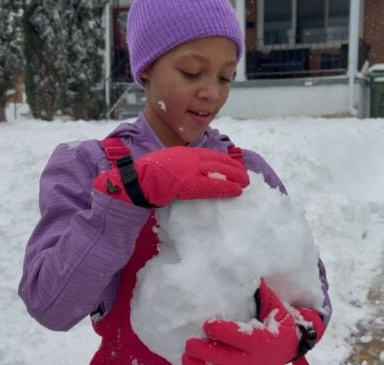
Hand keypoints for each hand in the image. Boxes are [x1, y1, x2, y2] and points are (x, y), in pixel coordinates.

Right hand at [93, 147, 249, 205]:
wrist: (137, 180)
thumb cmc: (150, 175)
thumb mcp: (169, 163)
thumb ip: (182, 165)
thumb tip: (193, 173)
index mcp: (185, 153)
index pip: (211, 155)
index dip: (225, 161)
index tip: (235, 166)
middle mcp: (190, 158)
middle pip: (218, 162)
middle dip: (234, 169)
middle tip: (246, 176)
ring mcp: (190, 170)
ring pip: (218, 172)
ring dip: (234, 178)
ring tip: (245, 183)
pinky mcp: (188, 183)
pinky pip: (211, 186)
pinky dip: (225, 188)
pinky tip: (236, 191)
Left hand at [182, 279, 323, 364]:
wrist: (291, 345)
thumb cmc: (280, 321)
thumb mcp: (274, 304)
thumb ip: (262, 290)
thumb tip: (251, 271)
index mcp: (262, 340)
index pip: (240, 336)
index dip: (223, 331)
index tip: (207, 324)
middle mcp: (254, 359)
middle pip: (226, 358)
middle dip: (206, 351)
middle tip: (189, 343)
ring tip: (185, 357)